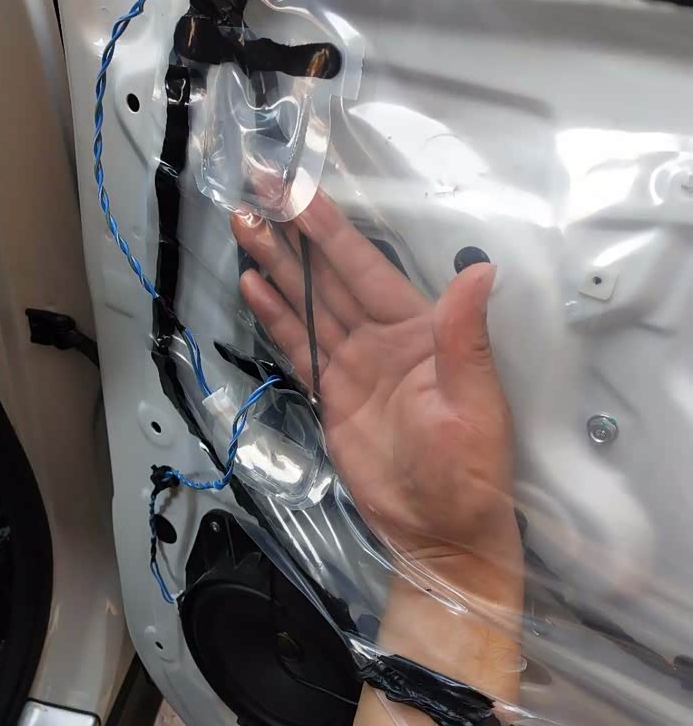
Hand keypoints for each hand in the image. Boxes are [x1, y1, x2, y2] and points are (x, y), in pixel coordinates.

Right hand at [232, 192, 515, 561]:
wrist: (440, 533)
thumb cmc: (469, 472)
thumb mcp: (473, 404)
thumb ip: (464, 338)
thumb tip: (480, 271)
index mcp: (420, 330)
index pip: (367, 268)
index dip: (331, 230)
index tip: (299, 193)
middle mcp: (383, 338)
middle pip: (330, 277)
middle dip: (294, 236)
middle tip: (257, 195)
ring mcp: (354, 365)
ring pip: (309, 305)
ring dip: (278, 268)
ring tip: (245, 229)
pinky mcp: (331, 395)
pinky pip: (299, 348)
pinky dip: (277, 318)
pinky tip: (255, 288)